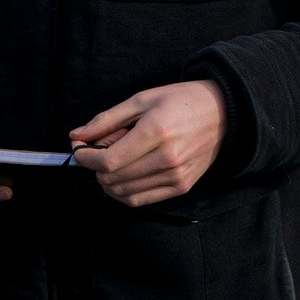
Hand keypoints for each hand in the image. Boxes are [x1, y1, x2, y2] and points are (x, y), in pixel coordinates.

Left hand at [69, 81, 226, 206]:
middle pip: (113, 179)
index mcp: (156, 133)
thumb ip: (106, 119)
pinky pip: (141, 200)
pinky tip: (124, 172)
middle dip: (94, 166)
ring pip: (124, 194)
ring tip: (115, 157)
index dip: (84, 157)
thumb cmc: (179, 101)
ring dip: (107, 180)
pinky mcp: (182, 187)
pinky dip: (124, 191)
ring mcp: (176, 177)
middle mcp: (167, 159)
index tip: (78, 145)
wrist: (223, 112)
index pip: (108, 161)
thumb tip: (76, 135)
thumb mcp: (140, 100)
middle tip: (99, 147)